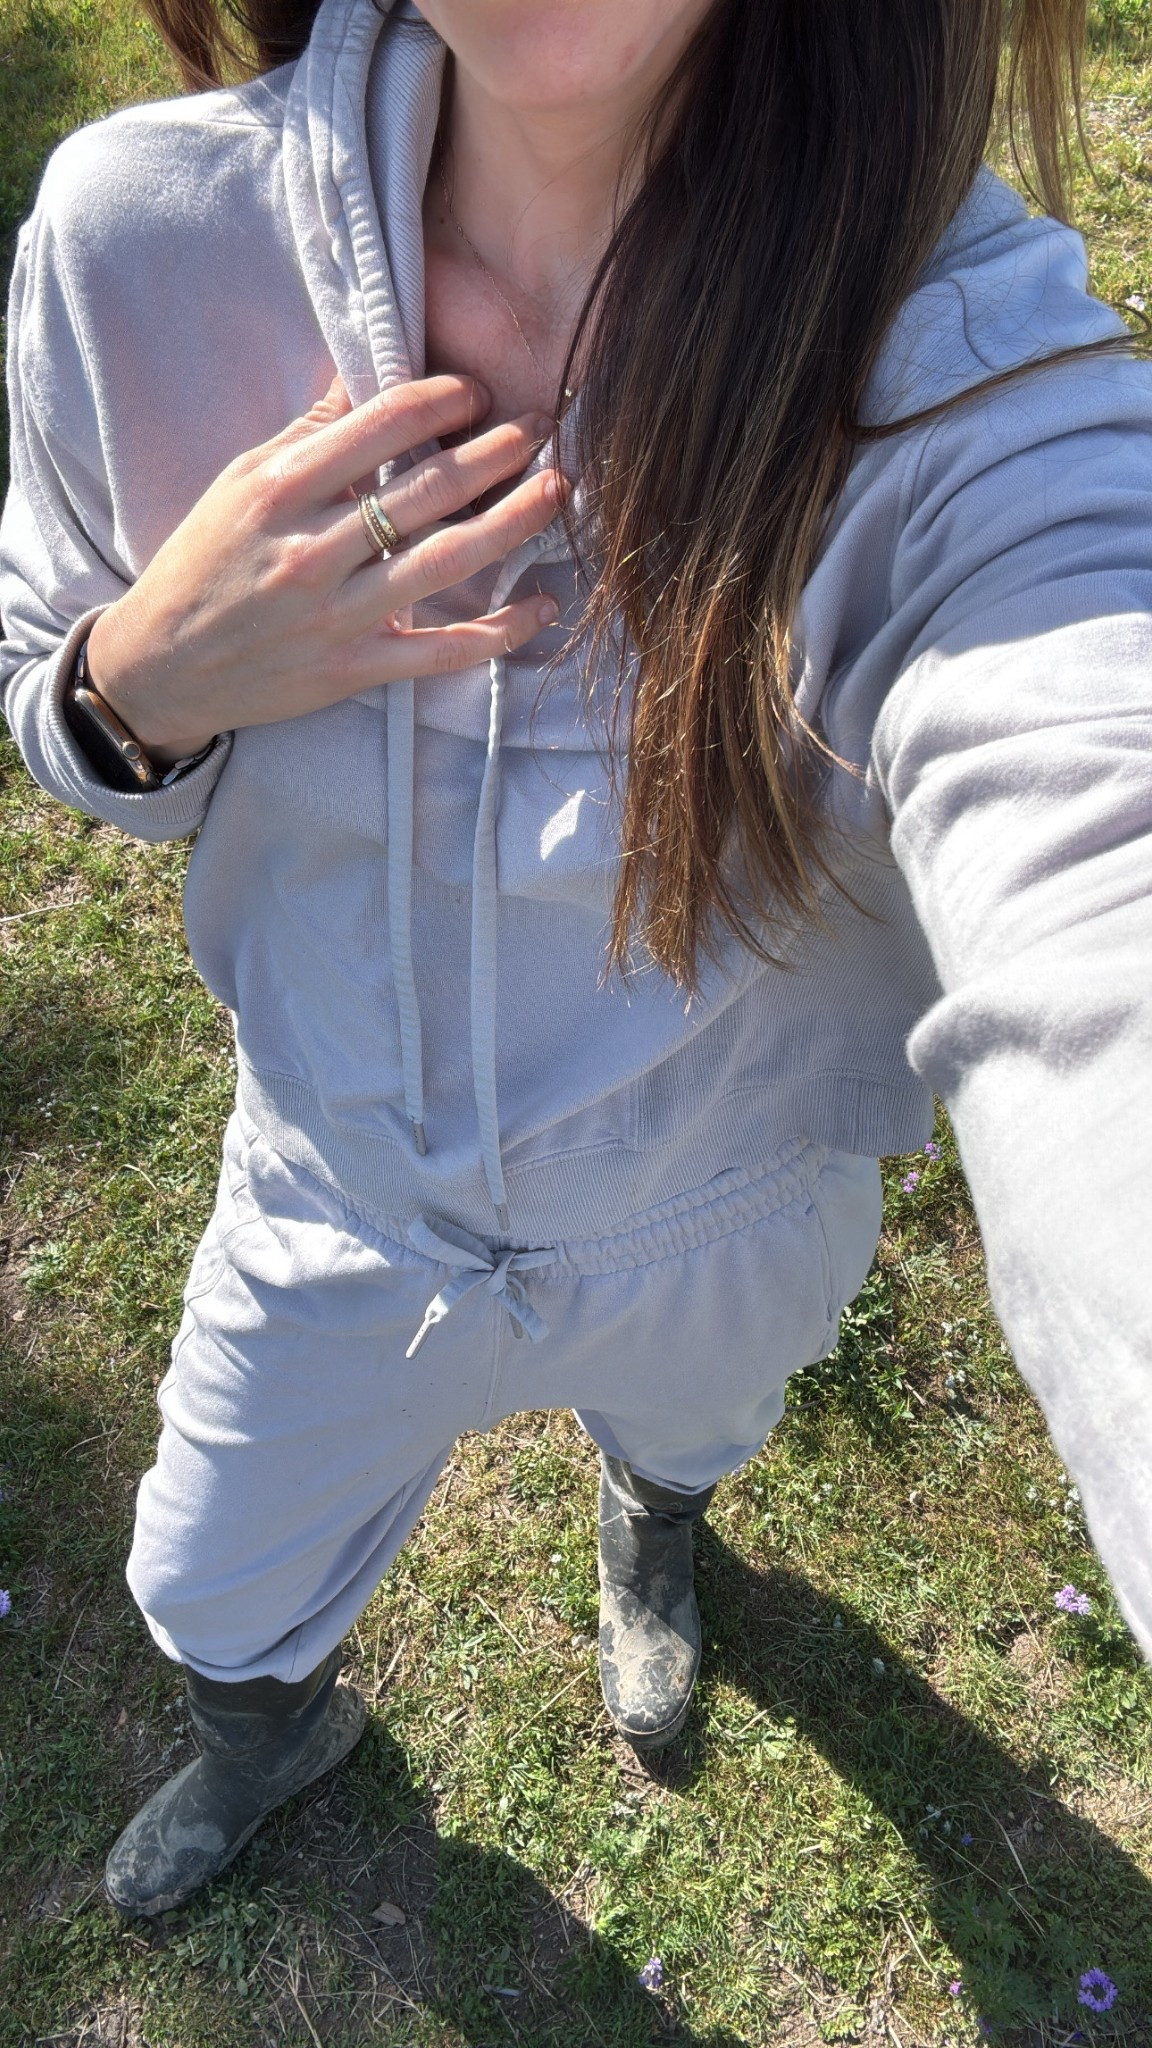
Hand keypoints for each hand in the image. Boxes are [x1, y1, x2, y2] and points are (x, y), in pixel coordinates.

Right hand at [85, 374, 564, 764]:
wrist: (161, 666)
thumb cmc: (203, 565)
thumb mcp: (239, 484)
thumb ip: (307, 435)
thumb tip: (365, 375)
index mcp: (281, 490)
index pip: (383, 425)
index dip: (443, 400)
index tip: (477, 393)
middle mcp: (314, 550)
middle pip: (429, 488)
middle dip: (498, 449)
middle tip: (542, 424)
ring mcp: (338, 615)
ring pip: (448, 560)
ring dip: (515, 521)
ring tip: (559, 489)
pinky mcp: (355, 670)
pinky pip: (444, 650)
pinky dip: (501, 630)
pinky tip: (544, 604)